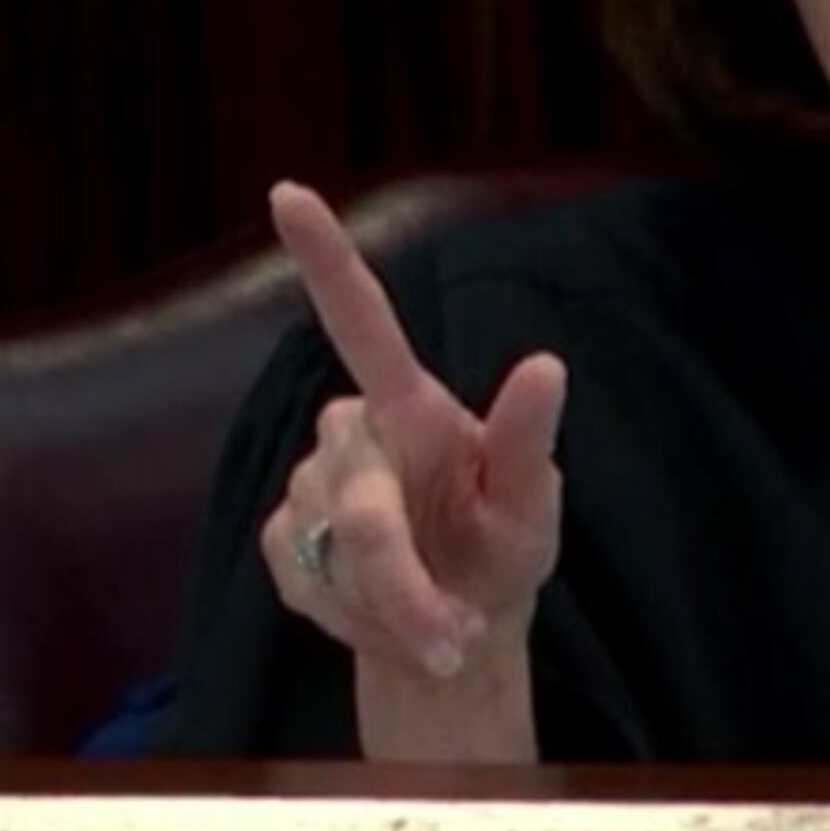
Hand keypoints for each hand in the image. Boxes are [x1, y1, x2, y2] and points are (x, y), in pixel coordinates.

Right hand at [257, 181, 565, 686]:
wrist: (455, 631)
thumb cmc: (502, 550)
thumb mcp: (532, 508)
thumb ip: (528, 443)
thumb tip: (547, 366)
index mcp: (411, 405)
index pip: (361, 319)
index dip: (323, 257)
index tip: (287, 192)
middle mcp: (352, 431)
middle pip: (359, 505)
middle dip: (404, 585)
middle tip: (455, 638)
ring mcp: (310, 485)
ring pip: (333, 555)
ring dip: (389, 610)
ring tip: (438, 625)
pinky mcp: (282, 541)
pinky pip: (306, 585)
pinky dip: (355, 623)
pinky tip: (387, 623)